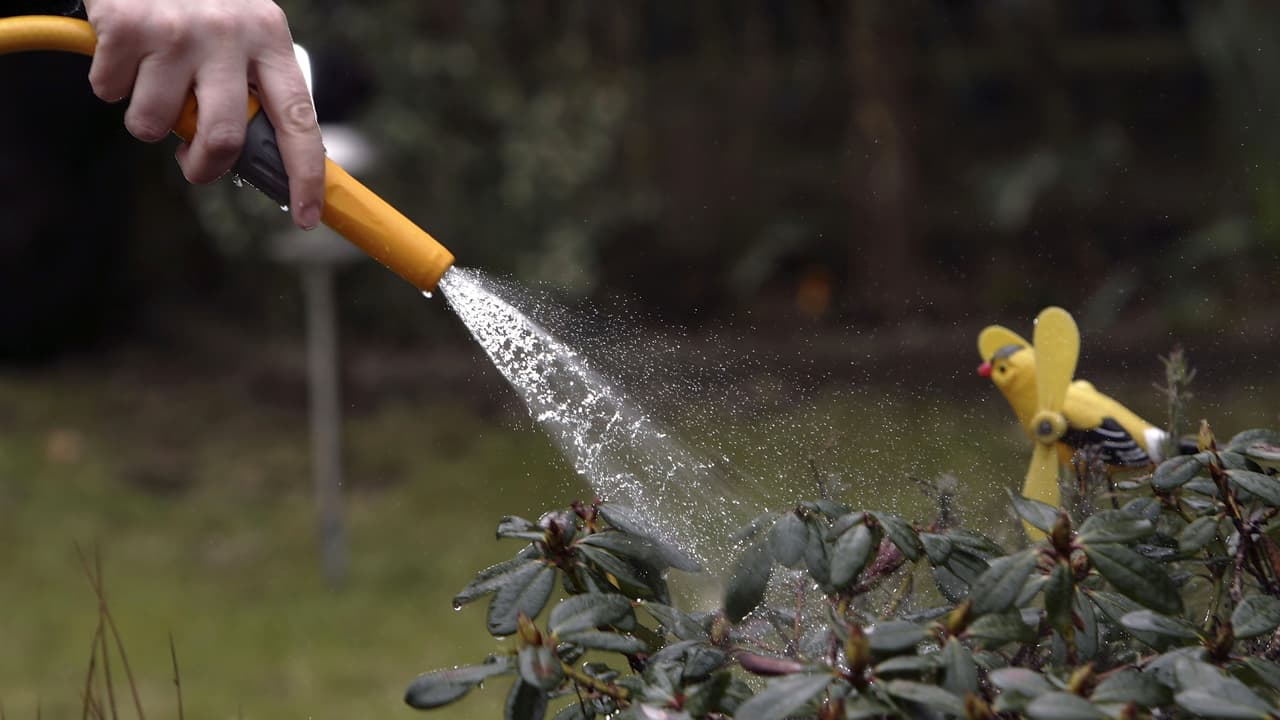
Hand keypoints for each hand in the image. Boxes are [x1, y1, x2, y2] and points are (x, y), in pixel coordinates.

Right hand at [82, 0, 324, 228]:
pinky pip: (110, 91)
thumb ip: (253, 85)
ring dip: (146, 119)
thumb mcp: (245, 29)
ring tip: (152, 81)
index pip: (299, 121)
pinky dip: (111, 82)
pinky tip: (125, 52)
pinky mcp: (125, 25)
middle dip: (204, 167)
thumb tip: (257, 162)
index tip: (305, 216)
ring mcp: (176, 31)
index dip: (304, 176)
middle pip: (224, 140)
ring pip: (154, 125)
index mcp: (271, 39)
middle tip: (192, 166)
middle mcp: (230, 35)